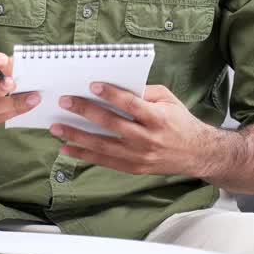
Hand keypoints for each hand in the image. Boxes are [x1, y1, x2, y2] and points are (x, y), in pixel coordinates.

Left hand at [50, 83, 210, 176]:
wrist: (196, 154)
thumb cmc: (180, 121)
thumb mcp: (167, 99)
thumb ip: (144, 92)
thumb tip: (116, 85)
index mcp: (157, 118)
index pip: (130, 104)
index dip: (110, 94)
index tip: (91, 85)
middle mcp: (147, 139)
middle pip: (111, 124)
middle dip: (85, 112)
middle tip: (65, 101)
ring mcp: (139, 156)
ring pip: (102, 146)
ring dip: (76, 136)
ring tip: (56, 127)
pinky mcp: (134, 168)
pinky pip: (104, 161)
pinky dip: (83, 155)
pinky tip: (67, 148)